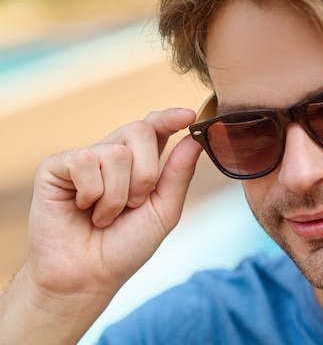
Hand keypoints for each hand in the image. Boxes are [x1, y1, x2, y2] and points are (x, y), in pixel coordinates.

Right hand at [0, 108, 202, 343]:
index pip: (154, 126)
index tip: (188, 116)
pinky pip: (85, 161)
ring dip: (117, 195)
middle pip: (140, 130)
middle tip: (133, 205)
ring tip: (105, 215)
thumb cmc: (126, 246)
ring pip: (116, 153)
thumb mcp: (164, 211)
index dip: (168, 118)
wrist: (89, 276)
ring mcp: (83, 158)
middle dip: (146, 174)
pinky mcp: (56, 166)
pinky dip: (92, 193)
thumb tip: (195, 139)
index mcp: (139, 162)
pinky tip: (82, 208)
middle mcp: (112, 154)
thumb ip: (179, 174)